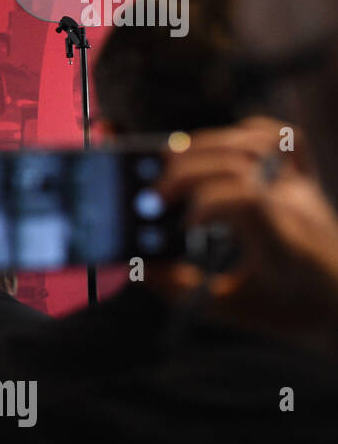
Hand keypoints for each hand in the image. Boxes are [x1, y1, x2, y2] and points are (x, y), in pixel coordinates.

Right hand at [159, 116, 337, 331]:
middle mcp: (294, 206)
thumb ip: (181, 288)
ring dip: (208, 145)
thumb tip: (137, 265)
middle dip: (188, 171)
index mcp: (281, 244)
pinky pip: (288, 138)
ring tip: (173, 164)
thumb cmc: (290, 309)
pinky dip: (249, 132)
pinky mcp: (305, 180)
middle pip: (239, 163)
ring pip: (257, 142)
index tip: (181, 225)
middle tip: (154, 194)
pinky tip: (223, 148)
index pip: (244, 199)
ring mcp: (302, 188)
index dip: (204, 202)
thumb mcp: (230, 310)